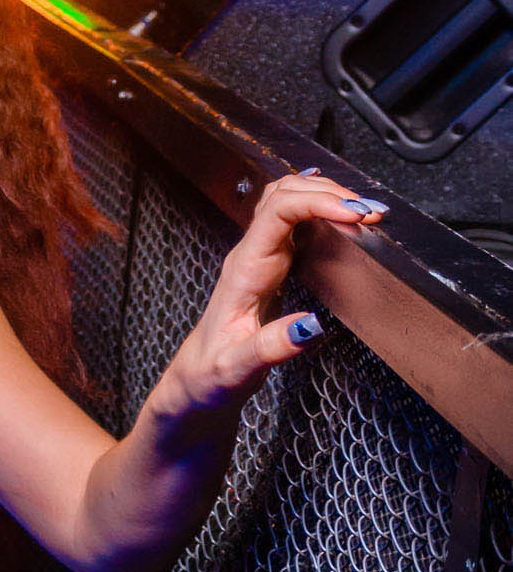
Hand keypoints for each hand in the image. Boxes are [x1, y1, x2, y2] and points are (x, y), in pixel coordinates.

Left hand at [171, 171, 385, 411]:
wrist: (199, 379)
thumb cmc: (213, 373)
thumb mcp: (237, 368)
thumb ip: (269, 347)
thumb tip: (309, 325)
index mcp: (245, 270)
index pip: (277, 212)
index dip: (318, 203)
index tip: (356, 217)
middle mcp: (251, 255)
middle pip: (284, 193)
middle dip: (330, 193)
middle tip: (371, 213)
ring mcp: (261, 256)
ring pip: (287, 200)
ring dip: (326, 195)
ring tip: (365, 211)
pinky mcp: (272, 264)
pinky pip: (292, 220)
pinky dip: (319, 207)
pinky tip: (337, 206)